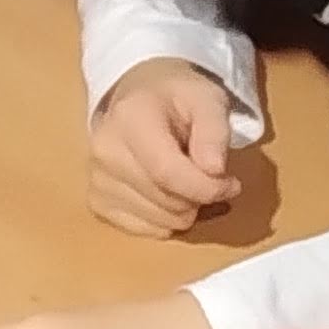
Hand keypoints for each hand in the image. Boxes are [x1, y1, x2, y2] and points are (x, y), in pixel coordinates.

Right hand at [87, 60, 239, 236]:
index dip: (207, 188)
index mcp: (129, 119)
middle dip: (201, 197)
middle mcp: (105, 153)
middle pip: (167, 202)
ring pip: (161, 222)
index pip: (168, 173)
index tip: (231, 185)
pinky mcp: (98, 203)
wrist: (138, 97)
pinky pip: (145, 230)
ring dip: (186, 210)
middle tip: (211, 176)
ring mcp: (97, 181)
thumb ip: (214, 131)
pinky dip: (167, 221)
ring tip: (191, 183)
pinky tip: (174, 197)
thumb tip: (214, 170)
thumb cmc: (176, 97)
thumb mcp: (207, 99)